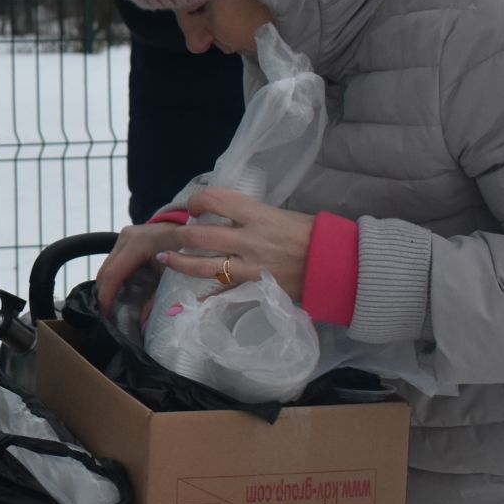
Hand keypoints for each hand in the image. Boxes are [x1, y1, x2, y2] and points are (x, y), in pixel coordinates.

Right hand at [95, 217, 189, 316]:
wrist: (194, 230)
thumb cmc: (189, 252)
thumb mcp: (174, 277)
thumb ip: (157, 300)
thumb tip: (142, 326)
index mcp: (139, 243)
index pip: (113, 274)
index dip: (106, 297)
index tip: (105, 316)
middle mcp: (127, 237)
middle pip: (105, 271)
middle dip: (103, 295)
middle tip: (107, 316)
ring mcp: (124, 236)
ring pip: (106, 267)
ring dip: (107, 287)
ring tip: (112, 306)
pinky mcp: (125, 239)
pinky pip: (113, 262)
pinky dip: (114, 279)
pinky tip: (119, 292)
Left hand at [154, 187, 316, 303]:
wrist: (337, 264)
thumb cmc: (310, 234)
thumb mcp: (279, 214)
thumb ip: (249, 215)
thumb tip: (222, 213)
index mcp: (258, 216)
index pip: (216, 200)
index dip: (196, 200)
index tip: (193, 206)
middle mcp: (250, 241)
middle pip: (200, 236)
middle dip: (179, 235)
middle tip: (172, 235)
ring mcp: (251, 267)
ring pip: (204, 267)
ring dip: (180, 263)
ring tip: (166, 259)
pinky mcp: (256, 288)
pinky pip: (224, 296)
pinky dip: (205, 301)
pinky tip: (187, 303)